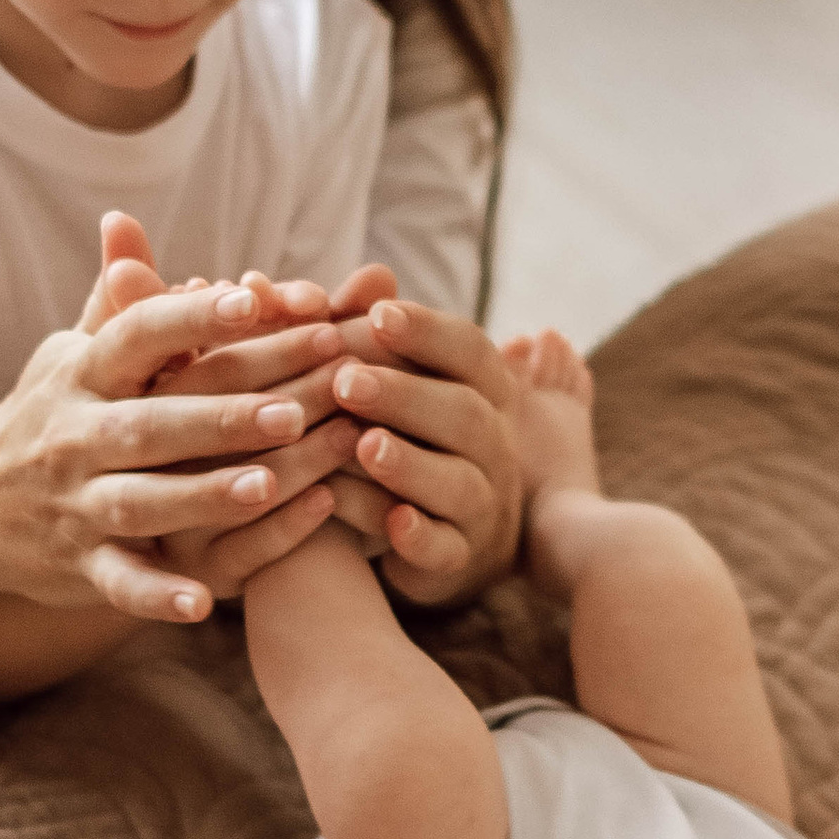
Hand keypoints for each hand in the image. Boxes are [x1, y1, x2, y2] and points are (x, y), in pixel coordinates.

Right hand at [0, 256, 364, 621]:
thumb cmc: (45, 415)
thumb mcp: (68, 354)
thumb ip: (112, 301)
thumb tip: (125, 224)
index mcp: (83, 375)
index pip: (137, 335)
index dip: (192, 316)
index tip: (254, 297)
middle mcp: (76, 438)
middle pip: (153, 423)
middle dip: (223, 415)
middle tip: (297, 404)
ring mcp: (77, 505)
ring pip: (144, 501)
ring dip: (205, 496)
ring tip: (270, 483)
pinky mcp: (81, 568)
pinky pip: (121, 584)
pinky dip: (159, 596)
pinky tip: (205, 604)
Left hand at [323, 298, 524, 606]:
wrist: (439, 537)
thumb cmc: (408, 439)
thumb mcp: (397, 386)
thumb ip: (376, 334)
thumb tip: (366, 279)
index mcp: (484, 394)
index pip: (471, 352)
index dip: (427, 330)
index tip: (376, 313)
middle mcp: (493, 446)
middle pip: (464, 414)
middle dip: (404, 395)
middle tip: (345, 381)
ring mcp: (482, 505)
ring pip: (457, 483)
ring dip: (409, 464)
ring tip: (363, 446)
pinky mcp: (457, 559)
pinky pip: (445, 549)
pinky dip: (419, 537)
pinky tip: (391, 525)